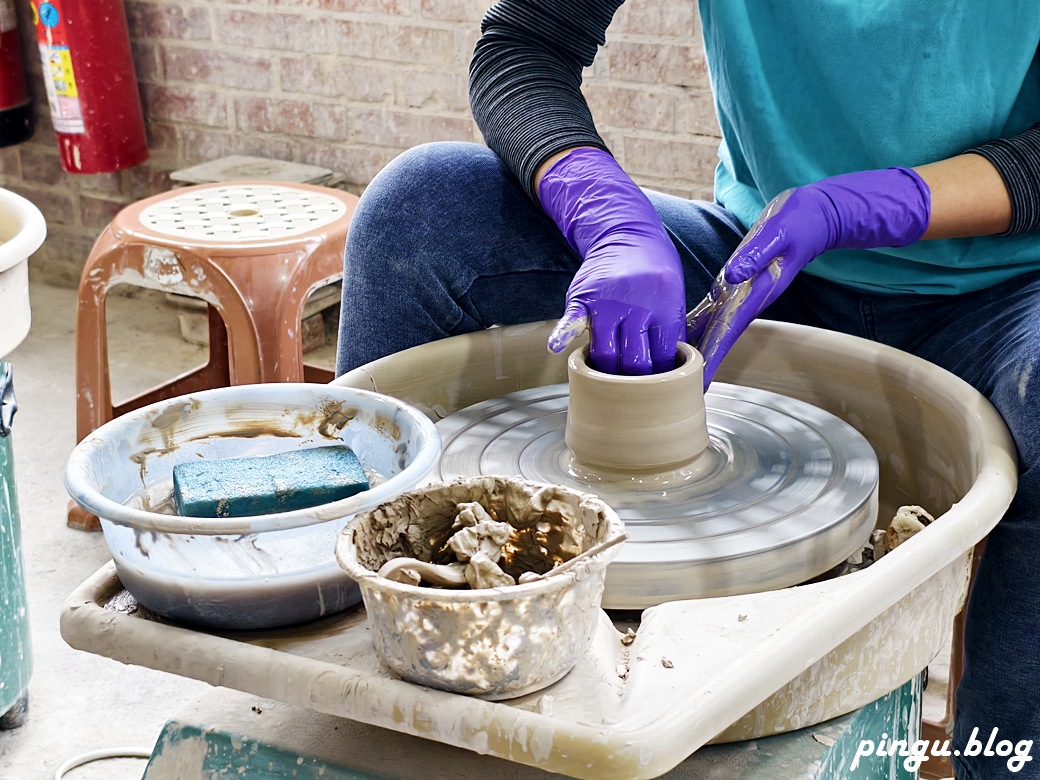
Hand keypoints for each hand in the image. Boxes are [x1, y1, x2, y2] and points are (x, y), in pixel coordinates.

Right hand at [538, 148, 684, 374]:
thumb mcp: (674, 297)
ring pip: (605, 354)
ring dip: (606, 372)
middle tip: (632, 389)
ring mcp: (608, 302)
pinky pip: (571, 320)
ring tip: (609, 378)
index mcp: (665, 308)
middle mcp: (638, 306)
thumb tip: (678, 373)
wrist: (626, 233)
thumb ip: (672, 332)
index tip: (656, 386)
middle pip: (634, 364)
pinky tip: (556, 347)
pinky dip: (562, 335)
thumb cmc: (654, 271)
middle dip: (634, 383)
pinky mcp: (583, 297)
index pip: (662, 359)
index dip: (659, 378)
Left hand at [689, 167, 930, 387]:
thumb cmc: (798, 225)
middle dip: (702, 363)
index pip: (729, 331)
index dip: (714, 356)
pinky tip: (682, 334)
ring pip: (715, 326)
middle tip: (680, 388)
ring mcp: (742, 294)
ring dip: (697, 347)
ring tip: (674, 369)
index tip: (702, 380)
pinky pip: (714, 309)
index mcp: (755, 293)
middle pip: (719, 337)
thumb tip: (732, 276)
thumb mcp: (778, 235)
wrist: (814, 218)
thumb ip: (755, 254)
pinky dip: (698, 324)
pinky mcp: (737, 284)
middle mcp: (747, 299)